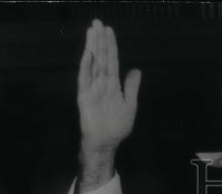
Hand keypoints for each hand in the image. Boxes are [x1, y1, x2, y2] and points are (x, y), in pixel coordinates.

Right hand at [77, 19, 140, 154]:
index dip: (111, 46)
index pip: (112, 61)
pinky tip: (88, 52)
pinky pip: (84, 77)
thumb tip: (136, 70)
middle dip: (100, 40)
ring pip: (93, 63)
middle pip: (101, 57)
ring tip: (92, 30)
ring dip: (93, 47)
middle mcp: (102, 83)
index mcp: (113, 84)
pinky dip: (86, 64)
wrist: (105, 142)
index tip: (109, 30)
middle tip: (98, 22)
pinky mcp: (84, 95)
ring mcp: (92, 88)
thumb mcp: (130, 105)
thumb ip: (132, 87)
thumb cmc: (117, 127)